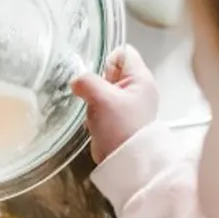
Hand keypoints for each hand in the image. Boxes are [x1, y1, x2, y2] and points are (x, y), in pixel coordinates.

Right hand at [73, 45, 160, 163]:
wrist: (127, 164)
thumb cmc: (120, 129)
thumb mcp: (101, 98)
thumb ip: (86, 81)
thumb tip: (77, 81)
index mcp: (141, 79)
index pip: (124, 52)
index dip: (107, 60)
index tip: (100, 77)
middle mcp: (139, 89)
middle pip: (112, 72)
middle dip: (97, 83)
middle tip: (97, 98)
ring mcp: (130, 106)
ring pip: (105, 91)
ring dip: (95, 100)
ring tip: (96, 114)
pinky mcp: (121, 120)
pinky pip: (104, 107)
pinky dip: (96, 113)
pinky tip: (96, 123)